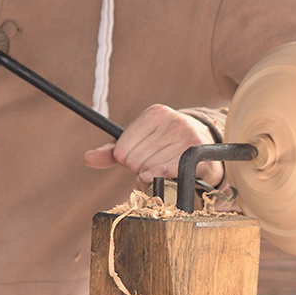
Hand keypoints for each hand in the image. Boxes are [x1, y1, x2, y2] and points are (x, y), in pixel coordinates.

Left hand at [84, 104, 224, 188]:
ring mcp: (186, 136)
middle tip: (153, 168)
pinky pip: (166, 173)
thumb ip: (113, 151)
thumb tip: (87, 158)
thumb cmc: (168, 147)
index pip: (120, 149)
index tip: (141, 159)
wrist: (208, 151)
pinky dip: (161, 181)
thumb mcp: (140, 143)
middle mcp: (172, 121)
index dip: (127, 161)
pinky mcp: (197, 153)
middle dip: (140, 170)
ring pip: (148, 170)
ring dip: (152, 179)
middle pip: (134, 162)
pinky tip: (165, 179)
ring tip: (163, 173)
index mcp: (155, 113)